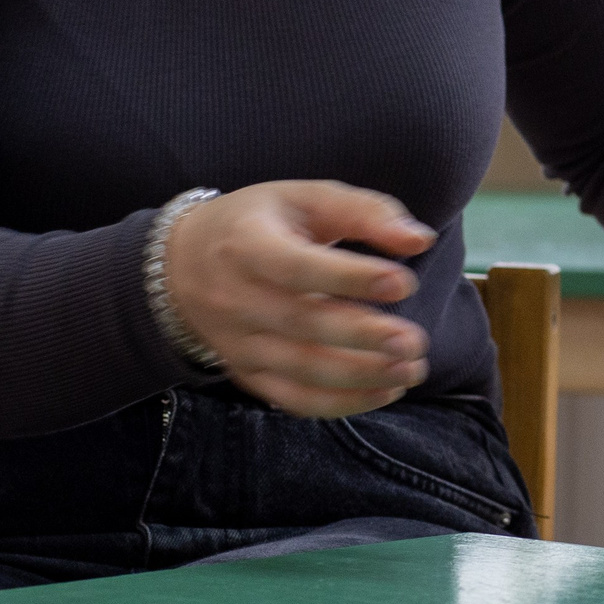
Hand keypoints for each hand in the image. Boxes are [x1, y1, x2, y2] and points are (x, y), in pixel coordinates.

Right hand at [164, 180, 434, 418]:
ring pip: (300, 370)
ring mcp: (238, 343)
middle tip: (415, 341)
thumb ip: (365, 212)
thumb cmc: (262, 223)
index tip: (404, 283)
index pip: (298, 267)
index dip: (351, 278)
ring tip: (411, 369)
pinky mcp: (247, 373)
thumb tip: (420, 239)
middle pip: (302, 325)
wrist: (183, 264)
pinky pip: (293, 399)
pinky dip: (341, 404)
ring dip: (361, 376)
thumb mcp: (307, 199)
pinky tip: (386, 391)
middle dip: (364, 337)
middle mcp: (236, 298)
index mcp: (248, 245)